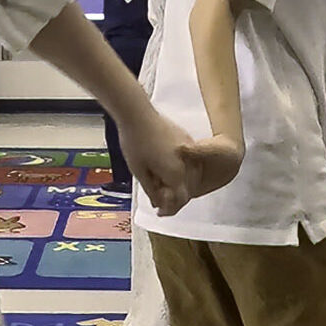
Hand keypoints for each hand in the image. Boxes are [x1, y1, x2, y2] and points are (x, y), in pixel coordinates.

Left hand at [120, 114, 243, 216]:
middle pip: (187, 188)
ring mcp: (190, 148)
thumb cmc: (134, 142)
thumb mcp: (139, 172)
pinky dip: (180, 169)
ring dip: (178, 182)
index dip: (170, 208)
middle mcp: (188, 162)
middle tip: (157, 198)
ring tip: (159, 182)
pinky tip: (164, 166)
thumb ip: (152, 190)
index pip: (180, 199)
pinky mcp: (186, 138)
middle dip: (173, 196)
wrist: (137, 114)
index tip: (160, 212)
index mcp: (176, 173)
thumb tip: (159, 203)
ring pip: (190, 174)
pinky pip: (189, 161)